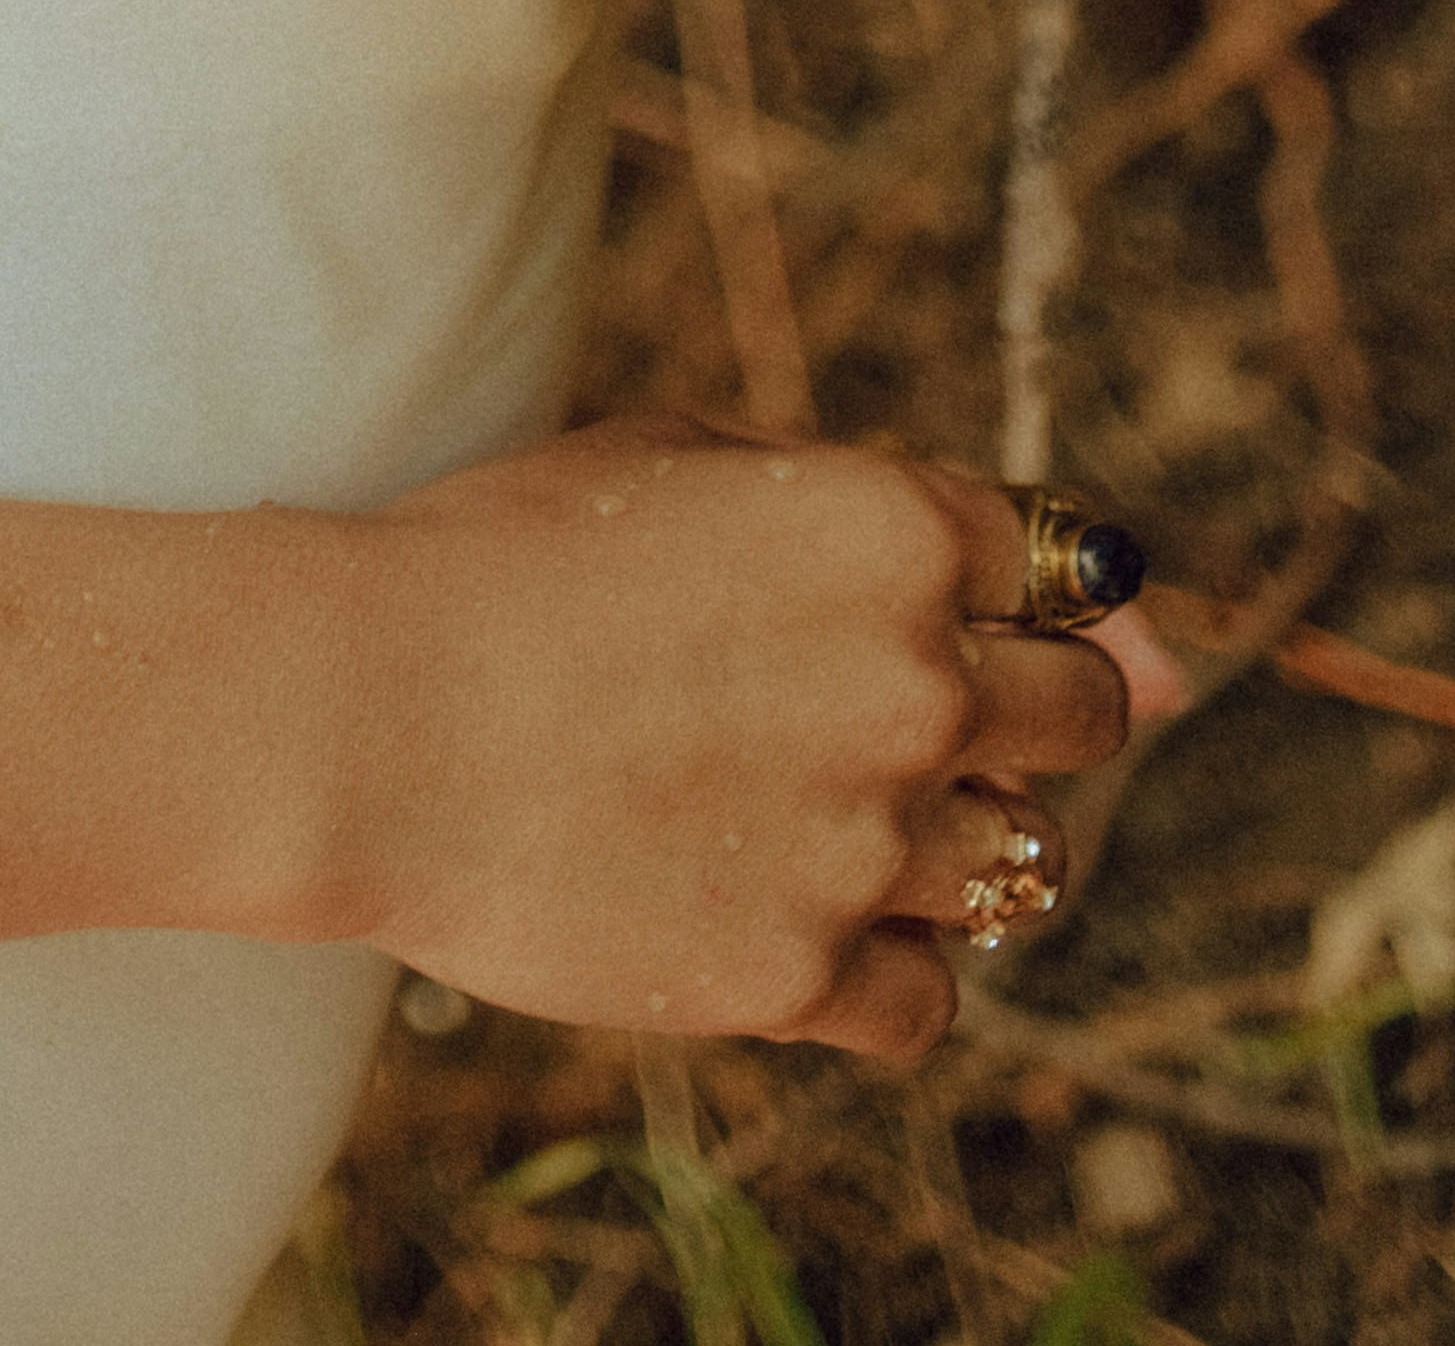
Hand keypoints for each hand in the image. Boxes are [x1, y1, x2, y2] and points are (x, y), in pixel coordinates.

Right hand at [321, 421, 1132, 1051]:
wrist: (363, 714)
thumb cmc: (503, 554)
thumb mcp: (677, 455)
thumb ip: (864, 497)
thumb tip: (1092, 600)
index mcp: (894, 531)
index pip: (1062, 567)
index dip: (1007, 591)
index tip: (951, 614)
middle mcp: (915, 684)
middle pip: (1085, 717)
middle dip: (1020, 712)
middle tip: (898, 718)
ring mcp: (869, 842)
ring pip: (1026, 867)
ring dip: (946, 842)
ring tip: (820, 814)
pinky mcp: (802, 976)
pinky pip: (927, 1000)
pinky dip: (880, 968)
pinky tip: (790, 910)